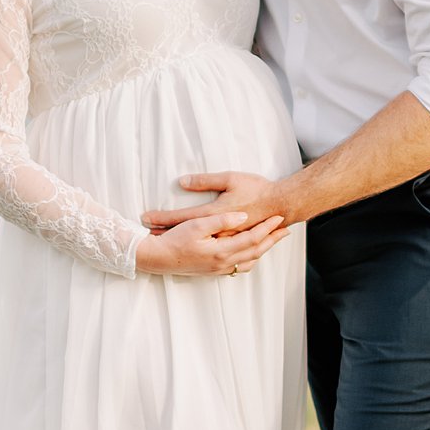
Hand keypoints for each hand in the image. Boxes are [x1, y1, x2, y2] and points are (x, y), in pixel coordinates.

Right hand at [135, 207, 283, 277]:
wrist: (158, 259)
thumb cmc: (174, 240)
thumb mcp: (197, 225)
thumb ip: (222, 220)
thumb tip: (243, 217)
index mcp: (222, 251)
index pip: (253, 238)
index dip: (268, 228)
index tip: (279, 217)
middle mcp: (223, 263)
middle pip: (256, 251)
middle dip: (272, 239)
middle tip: (286, 229)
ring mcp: (219, 269)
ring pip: (250, 260)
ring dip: (263, 249)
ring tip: (273, 239)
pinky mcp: (214, 271)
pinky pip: (240, 267)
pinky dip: (250, 258)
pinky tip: (251, 252)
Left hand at [142, 172, 284, 237]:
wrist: (283, 203)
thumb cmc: (257, 189)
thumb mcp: (230, 179)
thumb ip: (205, 181)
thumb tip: (183, 181)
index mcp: (216, 216)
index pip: (183, 217)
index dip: (163, 218)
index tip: (146, 217)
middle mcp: (221, 233)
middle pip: (188, 235)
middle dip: (167, 234)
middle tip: (149, 235)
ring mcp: (230, 242)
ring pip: (192, 243)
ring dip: (181, 245)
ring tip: (164, 244)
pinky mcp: (238, 244)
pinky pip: (205, 251)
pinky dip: (194, 250)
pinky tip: (190, 251)